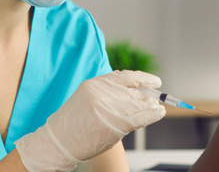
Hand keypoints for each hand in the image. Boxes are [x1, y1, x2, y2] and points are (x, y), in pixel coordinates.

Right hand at [14, 70, 165, 171]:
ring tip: (157, 107)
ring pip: (138, 104)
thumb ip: (107, 93)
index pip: (124, 76)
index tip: (155, 81)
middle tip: (155, 100)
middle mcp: (102, 92)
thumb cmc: (73, 124)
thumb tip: (135, 93)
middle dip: (147, 97)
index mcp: (95, 84)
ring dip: (151, 106)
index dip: (143, 78)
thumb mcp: (87, 99)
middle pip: (134, 92)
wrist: (59, 142)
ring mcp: (108, 108)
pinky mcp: (115, 123)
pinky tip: (159, 113)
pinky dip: (153, 114)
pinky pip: (141, 117)